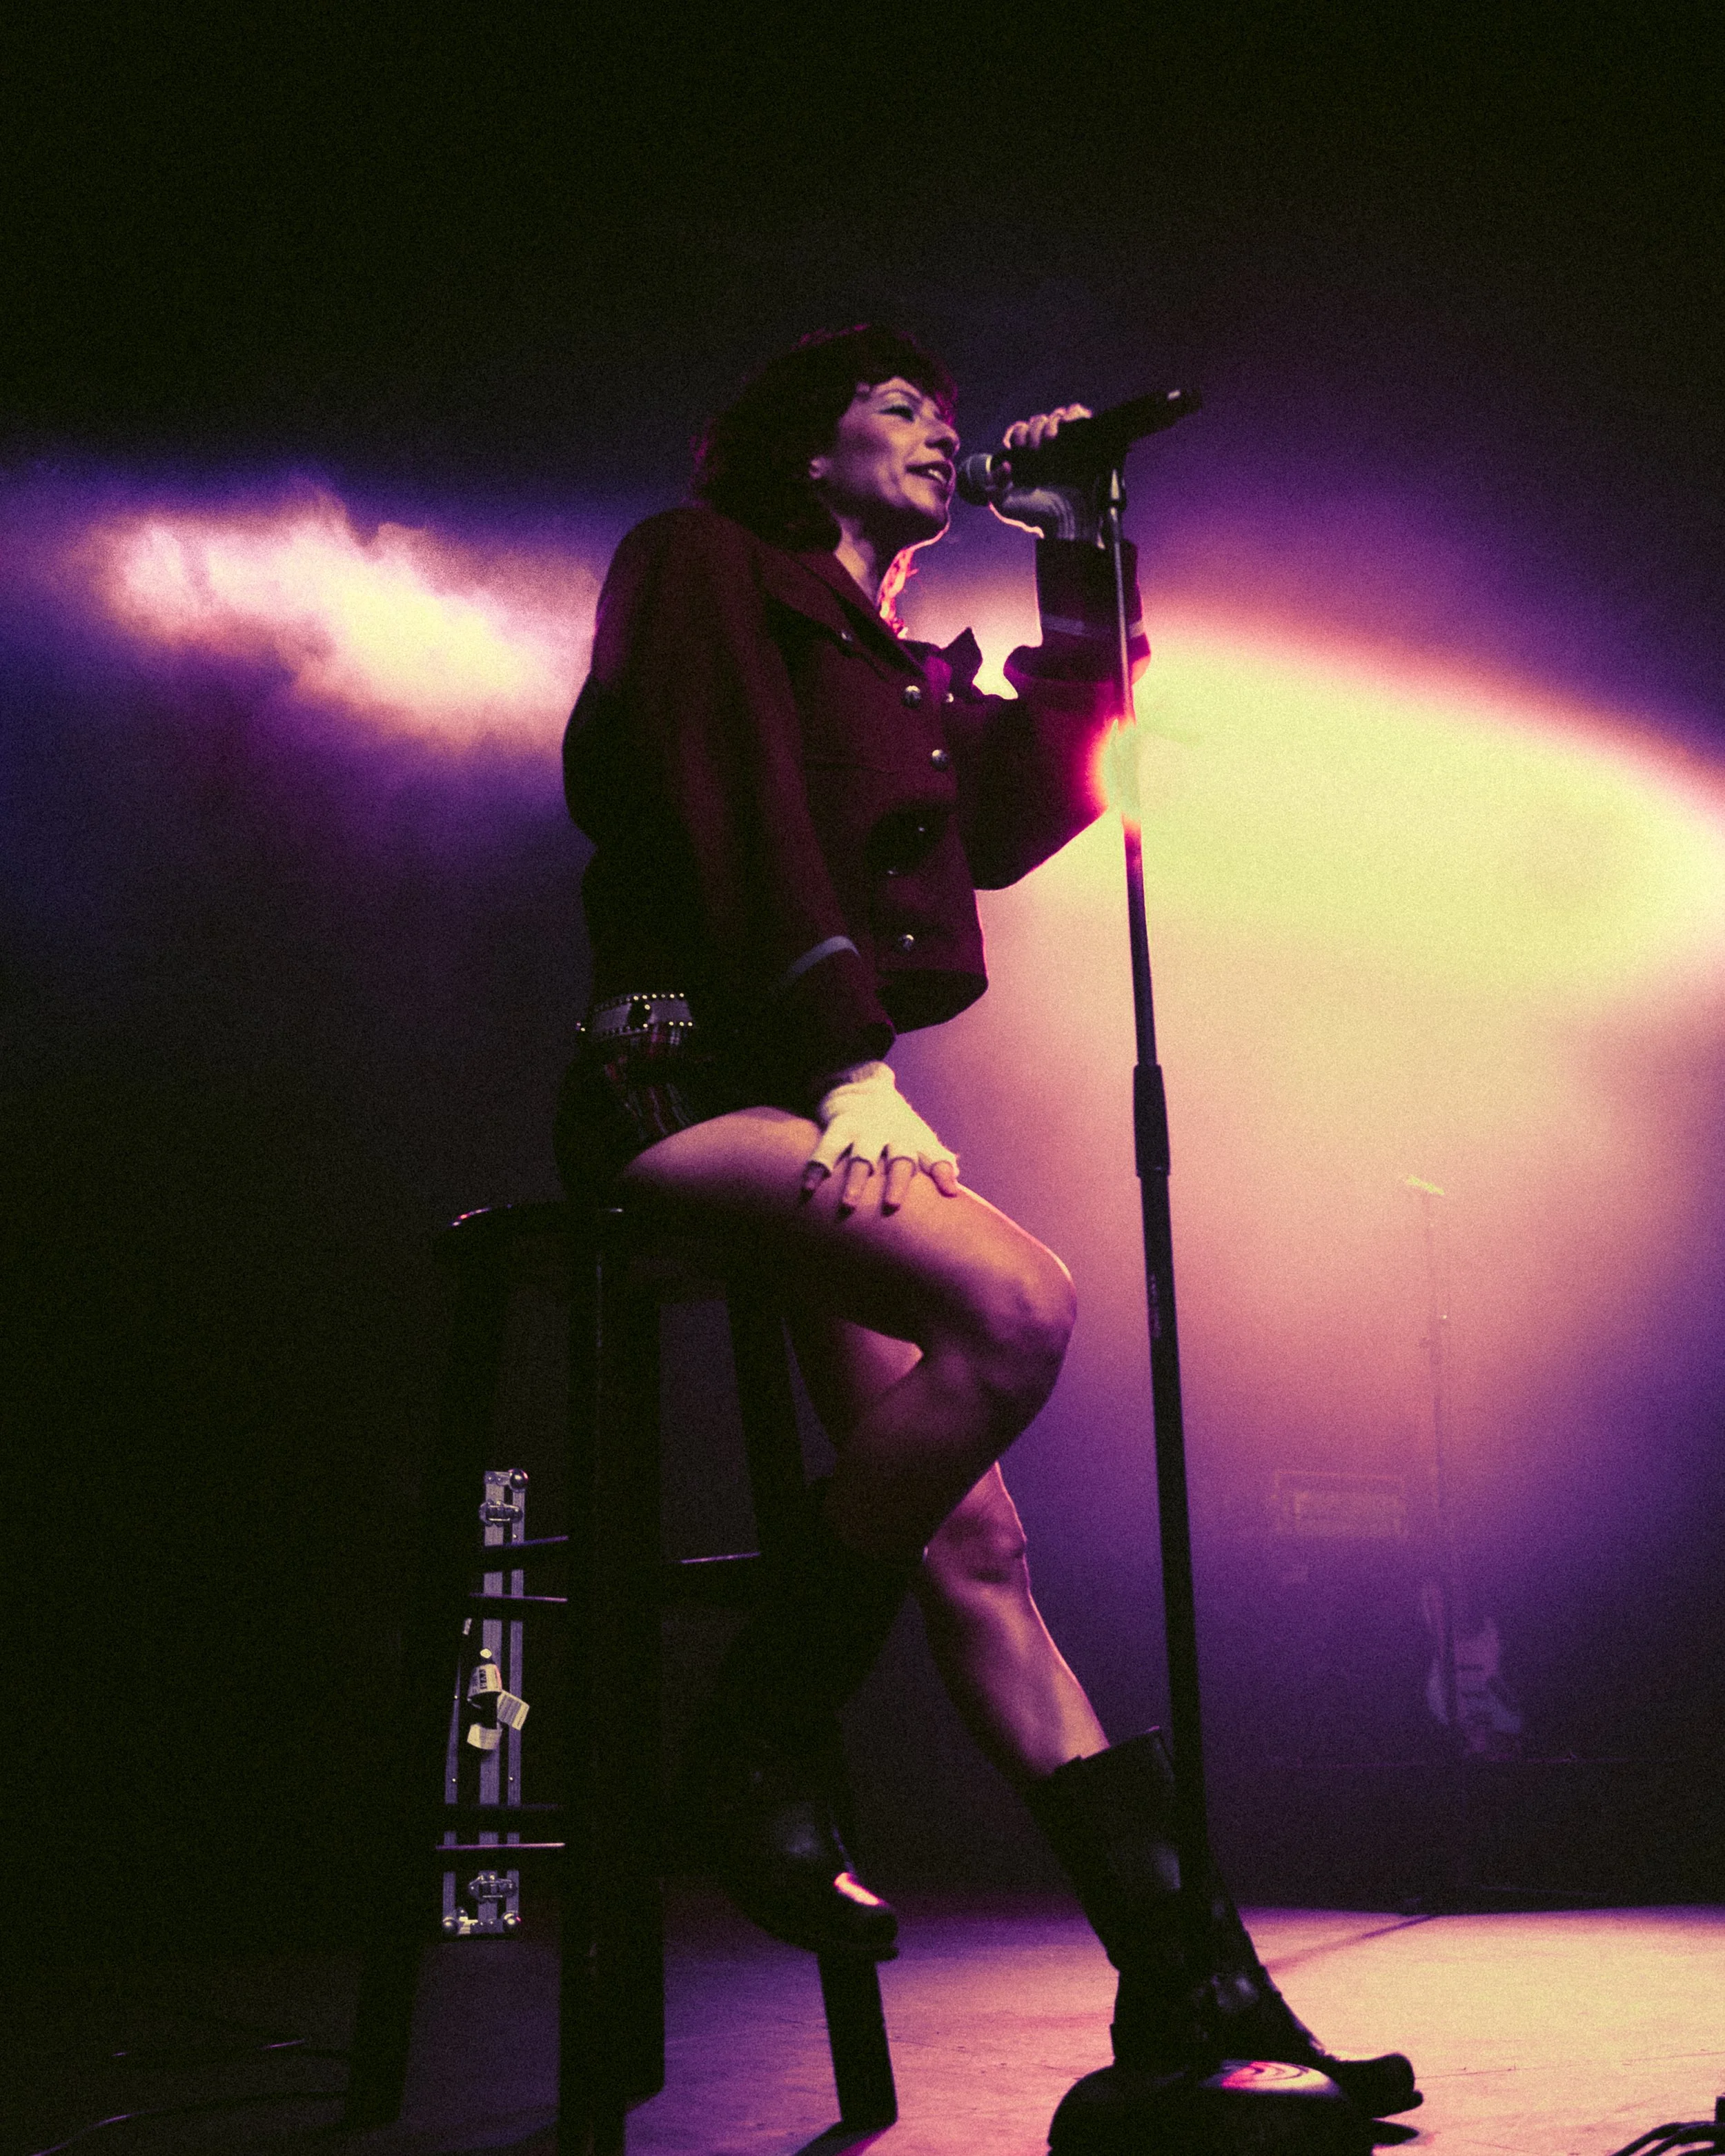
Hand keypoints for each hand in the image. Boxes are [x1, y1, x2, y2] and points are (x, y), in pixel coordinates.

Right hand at [803, 1061, 960, 1212]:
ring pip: (862, 1155)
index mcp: (914, 1138)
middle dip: (896, 1180)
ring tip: (848, 1205)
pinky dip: (818, 1168)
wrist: (860, 1083)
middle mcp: (893, 1133)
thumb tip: (955, 1192)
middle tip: (891, 1205)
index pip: (934, 1156)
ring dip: (856, 1179)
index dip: (942, 1172)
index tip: (950, 1192)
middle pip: (899, 1157)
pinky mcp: (840, 1123)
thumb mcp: (917, 1138)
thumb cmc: (893, 1123)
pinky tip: (809, 1188)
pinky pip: (828, 1147)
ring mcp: (866, 1128)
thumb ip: (936, 1161)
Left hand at [989, 404, 1103, 542]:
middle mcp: (1046, 450)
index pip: (1019, 431)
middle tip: (1035, 451)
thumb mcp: (1004, 505)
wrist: (1065, 518)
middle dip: (1033, 431)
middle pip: (1037, 421)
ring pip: (1055, 416)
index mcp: (1027, 459)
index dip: (1017, 435)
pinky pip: (1078, 414)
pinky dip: (1073, 413)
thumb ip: (992, 486)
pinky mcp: (1083, 443)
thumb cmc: (1036, 515)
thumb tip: (1006, 464)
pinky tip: (1066, 425)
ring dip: (1050, 425)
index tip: (1019, 450)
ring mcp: (1065, 445)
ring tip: (1051, 441)